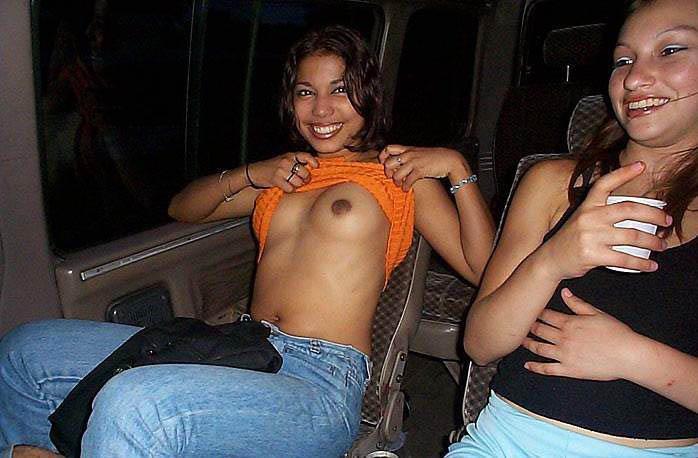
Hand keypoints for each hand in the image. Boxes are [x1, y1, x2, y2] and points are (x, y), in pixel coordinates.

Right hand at [247, 152, 317, 192]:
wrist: (254, 172)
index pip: (306, 156)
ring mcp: (282, 170)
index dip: (313, 162)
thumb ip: (296, 162)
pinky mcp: (276, 179)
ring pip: (299, 182)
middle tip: (302, 181)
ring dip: (297, 185)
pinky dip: (289, 190)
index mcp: (290, 155)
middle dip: (305, 179)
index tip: (316, 167)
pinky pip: (290, 188)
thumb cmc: (272, 168)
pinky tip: (285, 187)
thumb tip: (312, 169)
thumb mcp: (284, 160)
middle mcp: (287, 161)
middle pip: (305, 172)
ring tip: (291, 184)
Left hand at [379, 145, 469, 190]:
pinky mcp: (420, 170)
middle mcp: (409, 154)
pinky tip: (407, 189)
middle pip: (389, 162)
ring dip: (396, 182)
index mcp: (408, 149)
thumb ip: (410, 155)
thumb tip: (400, 162)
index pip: (388, 148)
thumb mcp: (420, 153)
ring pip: (397, 174)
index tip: (383, 164)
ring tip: (400, 185)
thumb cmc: (436, 157)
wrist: (450, 160)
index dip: (382, 156)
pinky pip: (408, 181)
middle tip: (391, 177)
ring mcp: (414, 162)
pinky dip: (405, 187)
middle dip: (387, 172)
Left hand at [522, 288, 636, 380]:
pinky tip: (527, 365)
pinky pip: (548, 369)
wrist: (628, 355)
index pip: (546, 315)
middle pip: (539, 330)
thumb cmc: (617, 333)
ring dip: (527, 344)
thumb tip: (564, 292)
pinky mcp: (569, 370)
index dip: (535, 313)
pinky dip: (535, 367)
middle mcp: (564, 338)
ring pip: (539, 348)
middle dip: (528, 326)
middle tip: (519, 324)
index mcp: (570, 323)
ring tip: (520, 341)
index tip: (527, 310)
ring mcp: (565, 355)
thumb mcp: (597, 313)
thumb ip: (577, 304)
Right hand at [541, 161, 669, 278]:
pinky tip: (651, 265)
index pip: (605, 184)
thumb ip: (602, 213)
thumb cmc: (572, 239)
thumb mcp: (582, 219)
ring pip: (632, 236)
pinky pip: (624, 258)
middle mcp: (589, 217)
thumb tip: (636, 212)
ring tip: (662, 245)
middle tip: (667, 221)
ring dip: (653, 242)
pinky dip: (642, 263)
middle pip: (629, 209)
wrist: (551, 260)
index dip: (623, 173)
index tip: (641, 165)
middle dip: (654, 215)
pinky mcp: (592, 254)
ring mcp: (590, 236)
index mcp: (587, 205)